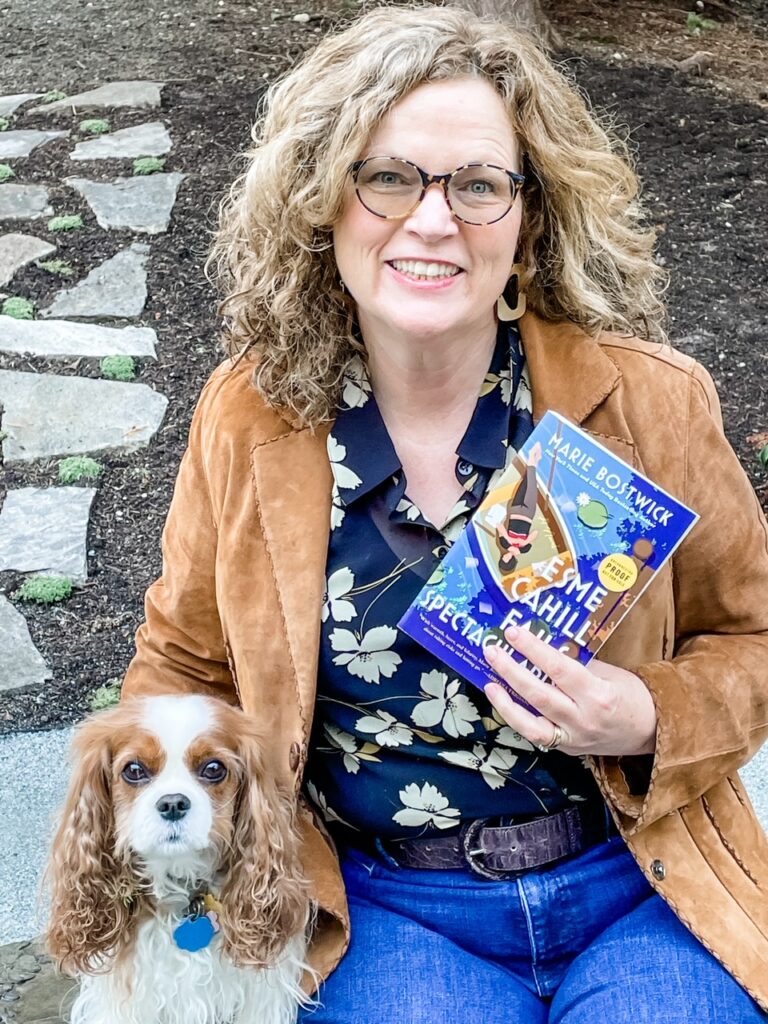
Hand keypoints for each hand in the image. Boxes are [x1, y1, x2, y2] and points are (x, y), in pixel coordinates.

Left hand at [484, 626, 656, 756]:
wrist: (651, 731)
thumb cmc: (631, 695)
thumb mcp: (609, 672)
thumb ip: (577, 661)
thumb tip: (544, 643)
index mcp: (598, 694)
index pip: (559, 668)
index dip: (533, 649)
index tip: (513, 632)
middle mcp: (583, 719)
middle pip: (540, 695)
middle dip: (511, 671)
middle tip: (492, 651)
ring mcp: (573, 738)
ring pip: (531, 724)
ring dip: (506, 702)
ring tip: (489, 683)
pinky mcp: (566, 749)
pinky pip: (537, 736)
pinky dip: (517, 719)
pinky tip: (503, 702)